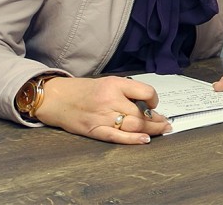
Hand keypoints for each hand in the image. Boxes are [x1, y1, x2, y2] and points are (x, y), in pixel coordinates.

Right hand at [34, 76, 171, 144]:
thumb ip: (126, 92)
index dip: (154, 100)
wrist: (56, 97)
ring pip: (134, 126)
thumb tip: (147, 106)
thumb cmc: (82, 90)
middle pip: (141, 114)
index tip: (154, 104)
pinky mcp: (94, 130)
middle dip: (157, 120)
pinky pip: (117, 137)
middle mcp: (109, 100)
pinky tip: (145, 140)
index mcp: (114, 84)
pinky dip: (133, 140)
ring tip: (161, 130)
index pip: (145, 92)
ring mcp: (101, 116)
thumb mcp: (107, 82)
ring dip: (151, 130)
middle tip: (166, 123)